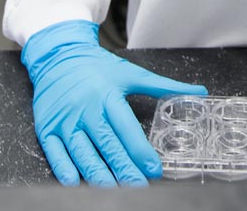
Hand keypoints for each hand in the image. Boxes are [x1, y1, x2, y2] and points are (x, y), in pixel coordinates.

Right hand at [21, 19, 207, 186]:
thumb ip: (165, 86)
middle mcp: (85, 109)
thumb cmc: (97, 67)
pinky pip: (55, 153)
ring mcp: (64, 121)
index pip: (126, 129)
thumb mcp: (131, 73)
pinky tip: (76, 182)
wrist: (58, 56)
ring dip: (97, 174)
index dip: (140, 151)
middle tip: (138, 187)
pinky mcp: (46, 128)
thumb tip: (199, 92)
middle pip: (107, 145)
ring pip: (82, 153)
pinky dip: (65, 169)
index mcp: (107, 95)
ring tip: (112, 189)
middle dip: (124, 169)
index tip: (154, 169)